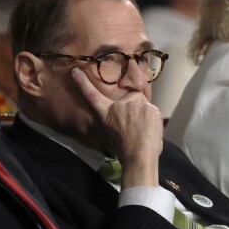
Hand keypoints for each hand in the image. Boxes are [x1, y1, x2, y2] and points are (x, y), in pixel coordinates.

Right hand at [72, 67, 162, 187]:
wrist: (139, 157)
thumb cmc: (125, 151)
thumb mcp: (112, 135)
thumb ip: (117, 122)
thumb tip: (126, 121)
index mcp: (107, 113)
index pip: (92, 95)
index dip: (83, 84)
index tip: (75, 72)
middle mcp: (120, 105)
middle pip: (131, 99)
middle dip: (135, 109)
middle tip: (136, 127)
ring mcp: (135, 104)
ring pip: (143, 105)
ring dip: (145, 115)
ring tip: (143, 132)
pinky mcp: (149, 107)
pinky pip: (153, 110)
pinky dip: (153, 119)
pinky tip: (150, 131)